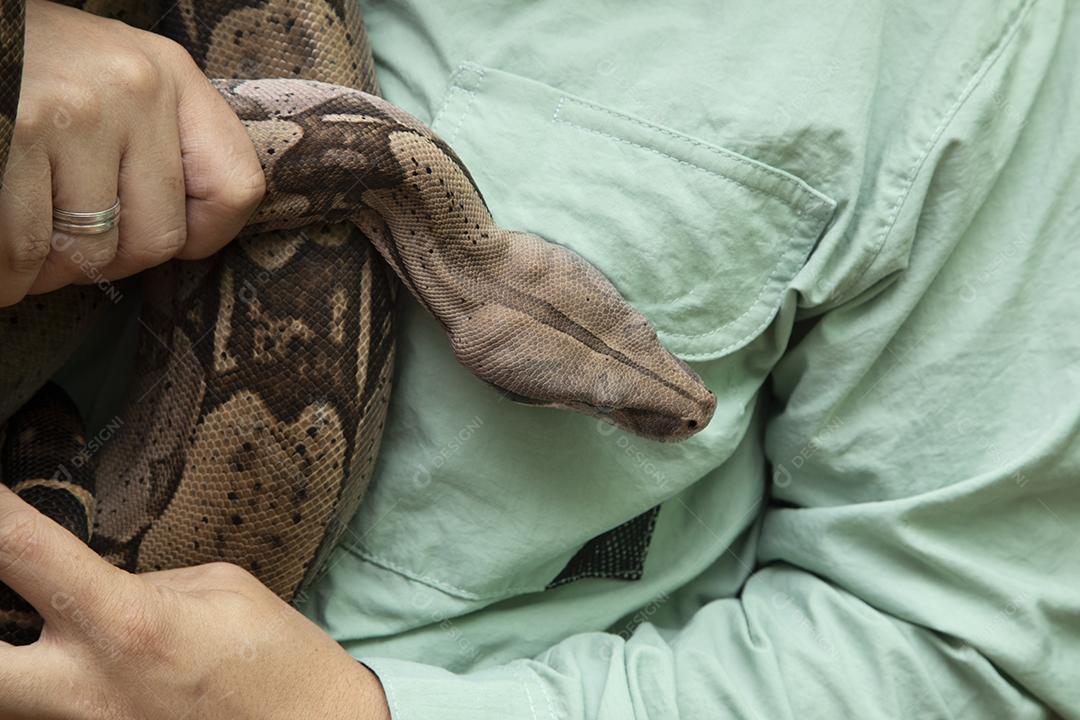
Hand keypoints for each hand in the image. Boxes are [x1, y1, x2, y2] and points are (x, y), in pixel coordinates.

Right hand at [0, 0, 264, 306]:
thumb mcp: (112, 80)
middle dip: (105, 265)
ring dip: (47, 273)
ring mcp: (81, 110)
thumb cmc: (29, 66)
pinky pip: (27, 246)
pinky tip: (0, 258)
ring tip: (20, 254)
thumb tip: (179, 242)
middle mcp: (138, 88)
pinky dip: (8, 272)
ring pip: (89, 251)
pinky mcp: (22, 131)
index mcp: (172, 76)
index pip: (235, 189)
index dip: (200, 237)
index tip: (150, 238)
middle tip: (63, 254)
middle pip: (157, 238)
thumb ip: (153, 144)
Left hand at [0, 485, 389, 719]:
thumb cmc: (280, 660)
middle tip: (2, 588)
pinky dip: (47, 690)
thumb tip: (94, 586)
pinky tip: (85, 665)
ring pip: (3, 704)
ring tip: (40, 632)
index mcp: (127, 622)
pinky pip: (45, 719)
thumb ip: (141, 581)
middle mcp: (87, 689)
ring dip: (13, 664)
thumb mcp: (219, 589)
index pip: (23, 549)